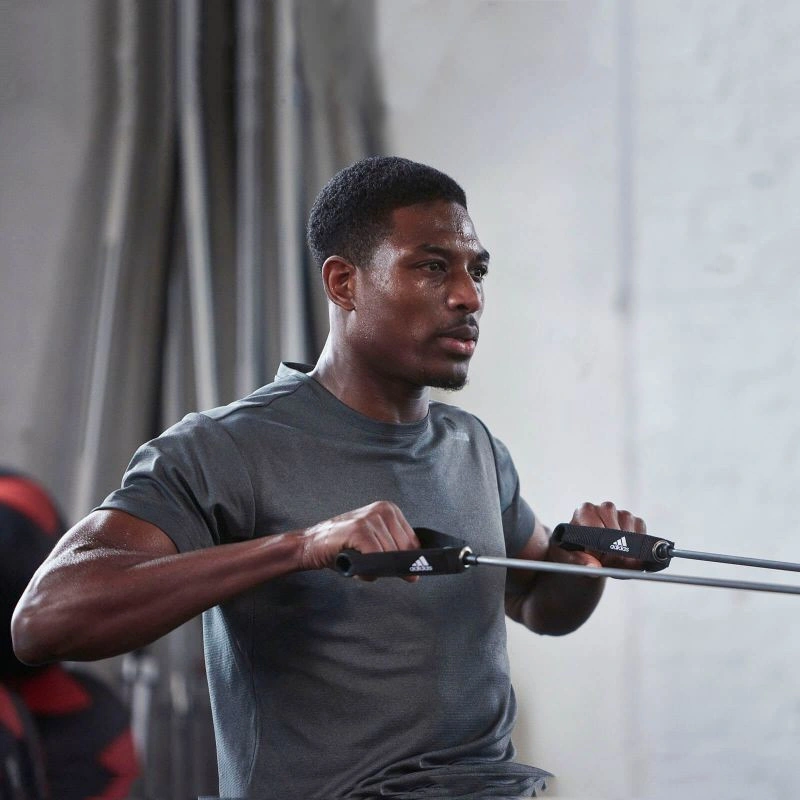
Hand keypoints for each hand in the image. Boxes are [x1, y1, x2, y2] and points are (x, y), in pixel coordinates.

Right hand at [299, 501, 419, 580]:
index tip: (406, 573)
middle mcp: (382, 510)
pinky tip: (355, 564)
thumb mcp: (375, 544)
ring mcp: (370, 518)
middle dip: (390, 566)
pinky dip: (367, 569)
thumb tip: (413, 572)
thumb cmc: (344, 546)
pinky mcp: (359, 529)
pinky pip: (375, 556)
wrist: (312, 544)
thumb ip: (394, 552)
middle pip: (403, 550)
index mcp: (389, 510)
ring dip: (374, 568)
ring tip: (358, 561)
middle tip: (371, 566)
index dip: (408, 561)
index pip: (413, 542)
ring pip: (389, 555)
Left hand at [547, 500, 646, 570]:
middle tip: (609, 566)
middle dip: (613, 554)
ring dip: (626, 554)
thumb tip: (595, 567)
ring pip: (631, 534)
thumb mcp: (569, 557)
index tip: (597, 562)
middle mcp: (604, 508)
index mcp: (584, 511)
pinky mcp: (636, 522)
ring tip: (615, 563)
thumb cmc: (574, 550)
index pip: (596, 529)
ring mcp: (622, 514)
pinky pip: (642, 537)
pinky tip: (626, 558)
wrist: (586, 551)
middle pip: (615, 531)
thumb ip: (579, 561)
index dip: (598, 550)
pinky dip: (637, 551)